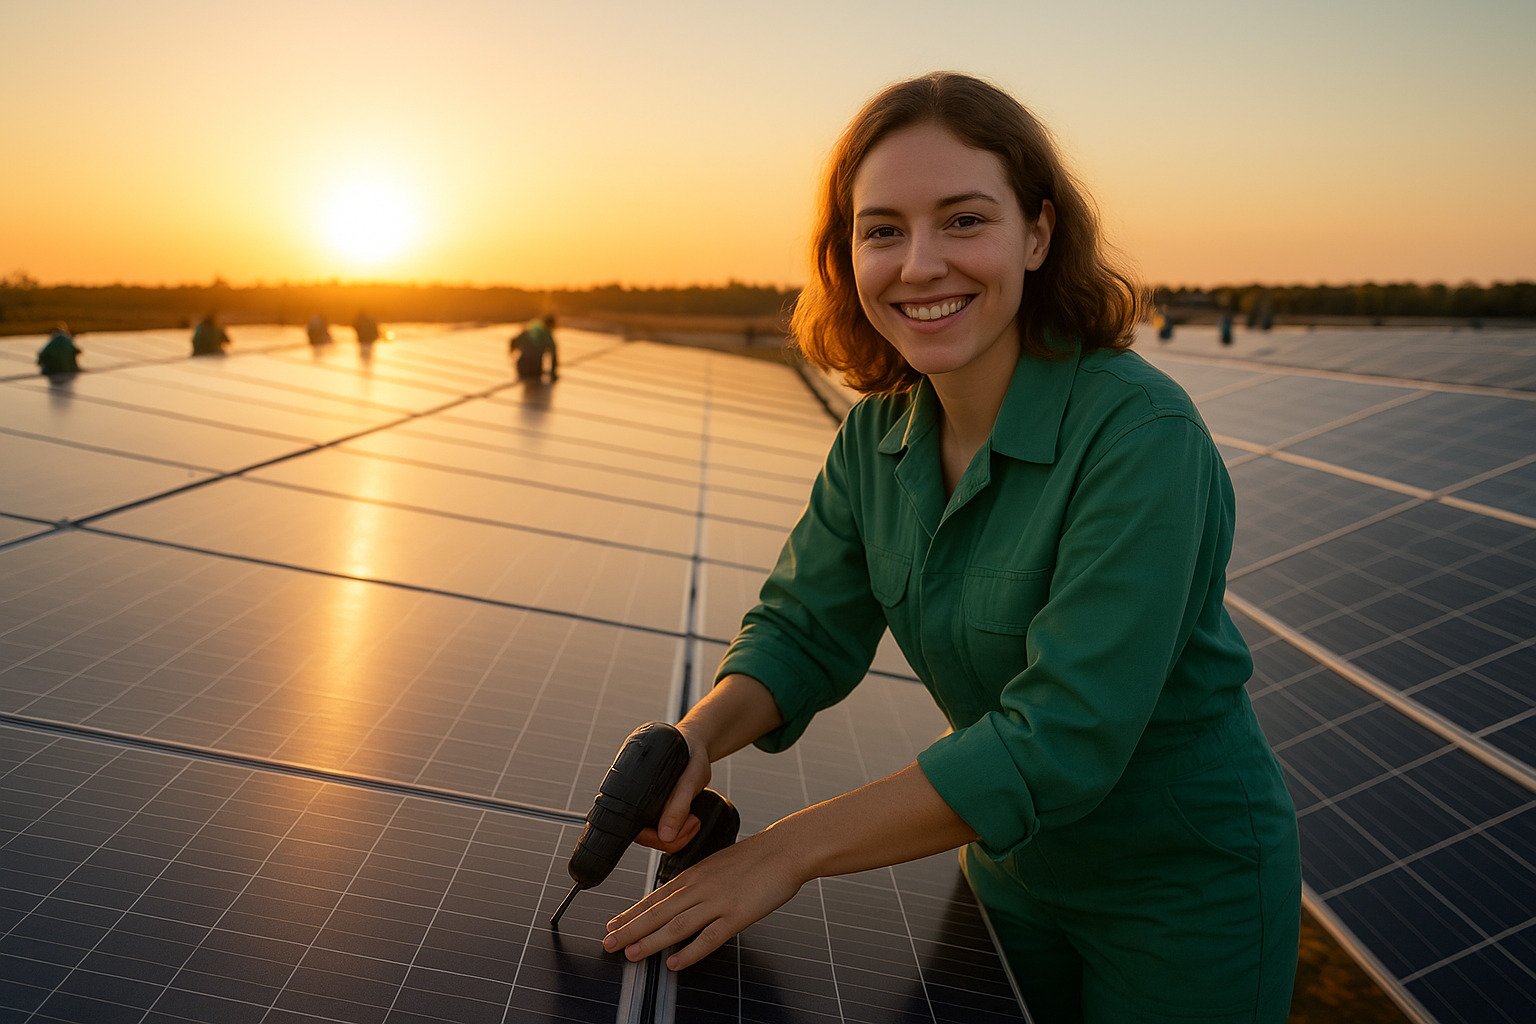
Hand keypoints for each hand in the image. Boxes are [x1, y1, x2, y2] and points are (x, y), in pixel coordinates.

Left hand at [603, 826, 803, 969]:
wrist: (785, 850)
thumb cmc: (756, 858)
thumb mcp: (717, 864)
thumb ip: (698, 881)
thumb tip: (679, 897)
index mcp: (694, 874)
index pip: (655, 897)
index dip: (632, 913)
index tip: (613, 925)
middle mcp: (700, 887)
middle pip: (658, 912)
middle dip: (630, 929)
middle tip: (609, 943)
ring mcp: (718, 902)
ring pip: (676, 925)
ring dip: (650, 941)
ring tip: (631, 954)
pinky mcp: (737, 916)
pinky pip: (708, 937)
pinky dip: (689, 952)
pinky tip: (674, 963)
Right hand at [633, 723, 712, 852]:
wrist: (693, 745)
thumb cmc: (688, 755)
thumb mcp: (689, 780)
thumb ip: (678, 807)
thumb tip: (666, 836)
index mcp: (631, 792)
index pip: (634, 831)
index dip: (656, 838)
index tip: (679, 831)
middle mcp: (634, 802)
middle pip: (647, 838)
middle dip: (674, 838)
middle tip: (694, 822)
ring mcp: (646, 808)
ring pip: (657, 838)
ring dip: (679, 836)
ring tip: (694, 819)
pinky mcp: (657, 812)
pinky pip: (664, 833)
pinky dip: (679, 832)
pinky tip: (691, 820)